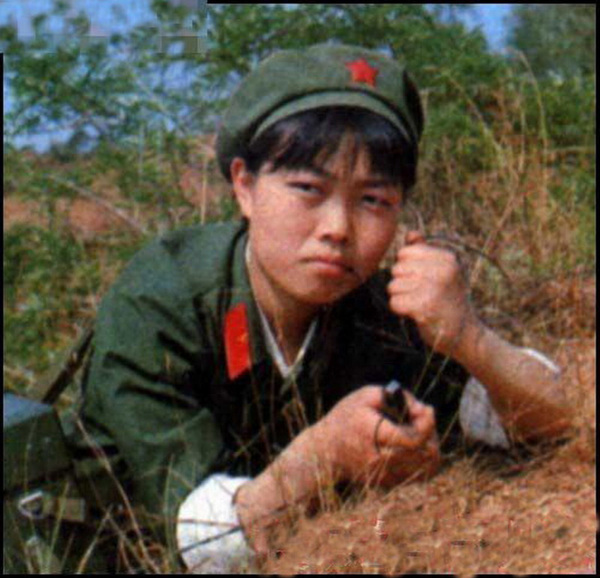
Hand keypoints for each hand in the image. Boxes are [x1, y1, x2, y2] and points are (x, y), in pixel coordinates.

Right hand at [319, 385, 439, 486]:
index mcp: (372, 434)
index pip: (413, 439)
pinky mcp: (388, 483)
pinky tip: (416, 445)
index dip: (427, 424)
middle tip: (422, 418)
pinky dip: (425, 459)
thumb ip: (396, 397)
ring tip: (419, 431)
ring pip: (426, 466)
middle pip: (424, 452)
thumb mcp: (365, 396)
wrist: (325, 450)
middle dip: (431, 432)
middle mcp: (379, 459)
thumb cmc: (346, 417)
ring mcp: (384, 475)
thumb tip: (422, 409)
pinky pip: (419, 474)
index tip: (427, 409)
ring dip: (431, 446)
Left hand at [387, 230, 477, 355]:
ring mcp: (434, 289)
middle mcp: (442, 270)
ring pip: (393, 286)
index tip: (422, 280)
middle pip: (397, 269)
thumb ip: (424, 251)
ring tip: (420, 304)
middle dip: (402, 283)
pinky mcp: (424, 308)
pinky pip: (395, 302)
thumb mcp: (442, 271)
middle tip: (421, 295)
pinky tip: (416, 313)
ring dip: (401, 297)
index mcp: (447, 258)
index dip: (407, 267)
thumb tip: (411, 233)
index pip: (405, 253)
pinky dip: (401, 310)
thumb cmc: (448, 299)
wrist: (465, 334)